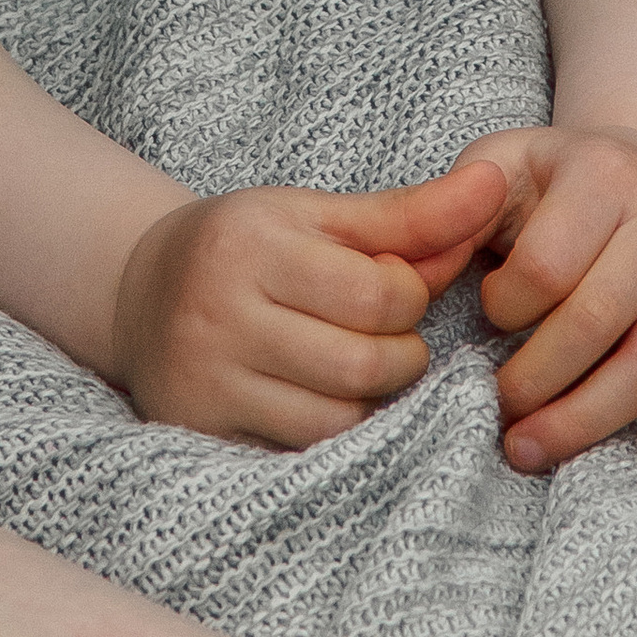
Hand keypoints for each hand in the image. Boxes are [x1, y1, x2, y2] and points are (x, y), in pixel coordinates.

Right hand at [111, 155, 508, 447]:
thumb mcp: (318, 215)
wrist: (140, 293)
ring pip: (341, 418)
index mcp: (252, 245)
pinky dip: (336, 431)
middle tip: (386, 335)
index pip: (380, 293)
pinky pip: (304, 452)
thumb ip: (410, 213)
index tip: (397, 286)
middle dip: (401, 354)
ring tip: (358, 363)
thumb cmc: (247, 246)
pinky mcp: (202, 433)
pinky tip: (325, 396)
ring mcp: (206, 383)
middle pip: (365, 364)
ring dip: (373, 398)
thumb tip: (497, 184)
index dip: (412, 296)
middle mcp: (219, 314)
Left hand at [458, 126, 636, 473]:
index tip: (485, 314)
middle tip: (497, 411)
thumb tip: (415, 269)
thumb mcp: (500, 166)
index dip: (503, 307)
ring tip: (530, 448)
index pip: (547, 265)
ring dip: (589, 419)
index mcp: (604, 176)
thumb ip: (453, 206)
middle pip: (599, 321)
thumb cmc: (556, 182)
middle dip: (534, 381)